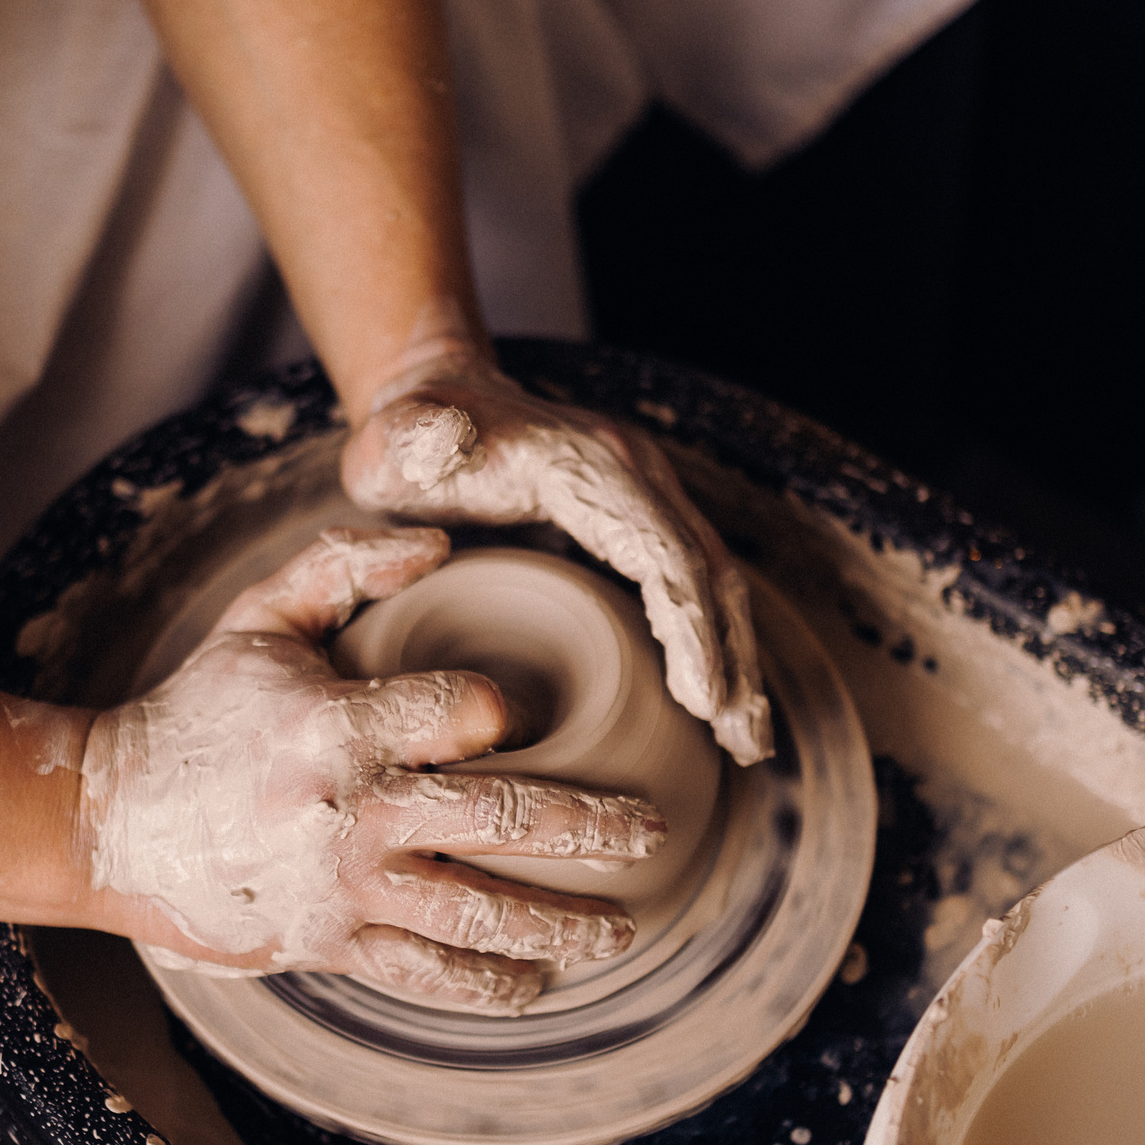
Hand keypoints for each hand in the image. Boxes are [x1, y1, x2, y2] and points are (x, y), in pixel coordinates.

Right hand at [78, 528, 665, 1012]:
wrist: (109, 824)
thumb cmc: (196, 713)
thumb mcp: (258, 618)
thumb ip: (346, 565)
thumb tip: (441, 540)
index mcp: (339, 725)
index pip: (462, 713)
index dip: (504, 709)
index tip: (514, 716)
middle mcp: (352, 813)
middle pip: (504, 818)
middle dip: (596, 827)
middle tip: (656, 828)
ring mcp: (345, 889)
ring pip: (482, 913)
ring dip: (566, 924)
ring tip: (624, 925)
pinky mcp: (329, 945)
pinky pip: (426, 974)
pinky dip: (489, 985)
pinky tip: (539, 982)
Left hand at [342, 352, 773, 764]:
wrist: (432, 403)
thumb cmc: (408, 442)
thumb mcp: (397, 442)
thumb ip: (415, 441)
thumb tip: (446, 436)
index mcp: (587, 465)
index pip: (662, 550)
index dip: (689, 626)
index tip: (703, 700)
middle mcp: (633, 474)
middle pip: (707, 570)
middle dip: (731, 657)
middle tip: (741, 740)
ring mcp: (643, 496)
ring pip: (713, 582)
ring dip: (736, 660)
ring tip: (747, 741)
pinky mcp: (638, 523)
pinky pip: (691, 586)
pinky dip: (714, 646)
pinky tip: (719, 709)